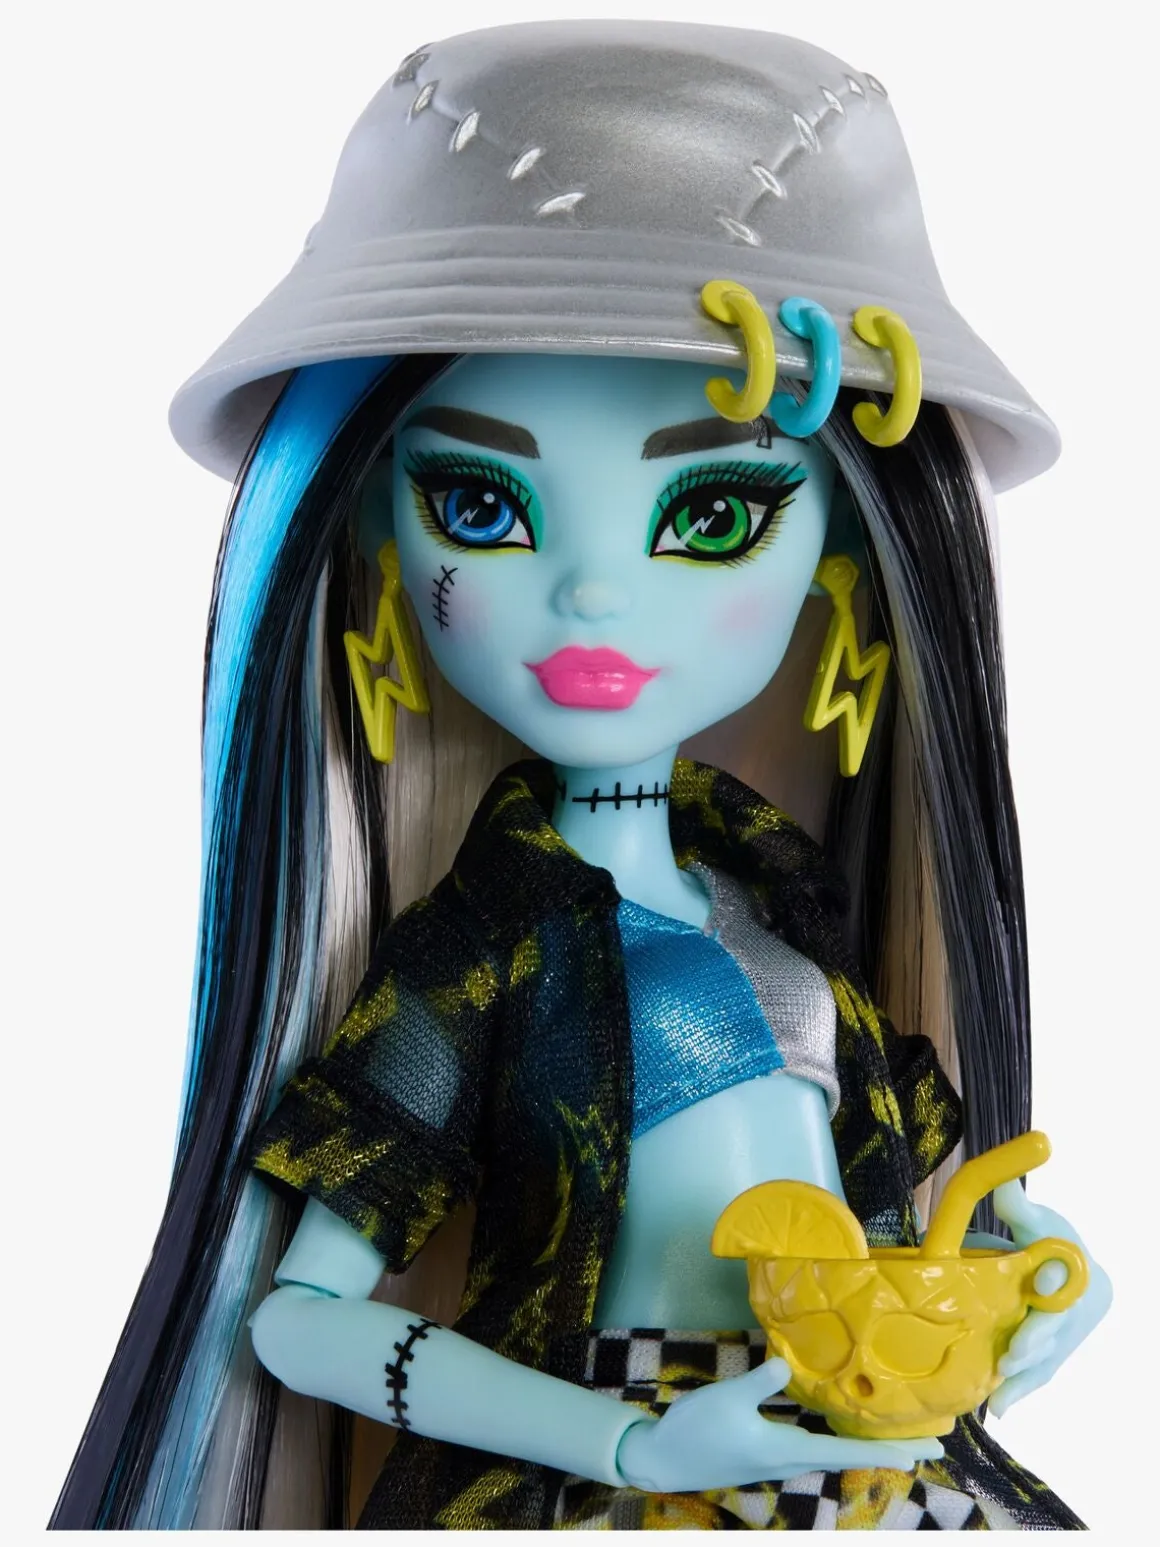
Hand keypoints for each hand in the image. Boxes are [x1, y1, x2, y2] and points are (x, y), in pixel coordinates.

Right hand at [615, 1356, 942, 1492]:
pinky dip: (840, 1440)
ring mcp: (779, 1458)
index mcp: (787, 1449)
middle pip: (849, 1455)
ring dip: (866, 1445)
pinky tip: (841, 1428)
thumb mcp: (728, 1399)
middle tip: (931, 1442)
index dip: (885, 1450)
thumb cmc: (697, 1430)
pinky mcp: (767, 1452)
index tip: (923, 1451)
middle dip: (890, 1448)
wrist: (664, 1458)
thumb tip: (789, 1366)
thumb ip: (760, 1382)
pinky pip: (816, 1447)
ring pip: (833, 1452)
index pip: (846, 1452)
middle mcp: (790, 1458)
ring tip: (897, 1435)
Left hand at [987, 1181, 1111, 1418]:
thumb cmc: (1055, 1242)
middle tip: (1012, 1354)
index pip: (1066, 1272)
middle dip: (1035, 1339)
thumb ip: (1018, 1205)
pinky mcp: (1056, 1356)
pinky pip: (1039, 1376)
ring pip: (1046, 1358)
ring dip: (1023, 1375)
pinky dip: (1021, 1392)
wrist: (1084, 1277)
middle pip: (1055, 1326)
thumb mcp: (1039, 1219)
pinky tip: (999, 1409)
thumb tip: (1000, 1180)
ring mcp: (1067, 1336)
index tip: (1042, 1283)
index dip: (1054, 1278)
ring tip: (998, 1391)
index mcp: (1074, 1268)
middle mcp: (1075, 1308)